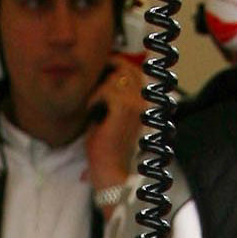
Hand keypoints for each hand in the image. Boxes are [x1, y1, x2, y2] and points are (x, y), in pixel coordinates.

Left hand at [84, 58, 144, 191]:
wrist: (111, 172)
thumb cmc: (107, 149)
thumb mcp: (110, 119)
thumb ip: (111, 98)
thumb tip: (101, 78)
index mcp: (144, 104)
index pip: (135, 71)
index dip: (117, 65)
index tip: (100, 71)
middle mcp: (144, 102)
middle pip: (126, 68)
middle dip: (106, 72)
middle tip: (92, 87)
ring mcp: (137, 105)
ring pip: (115, 78)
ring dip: (99, 89)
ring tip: (93, 107)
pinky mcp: (125, 110)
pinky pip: (106, 90)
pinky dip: (94, 99)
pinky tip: (92, 113)